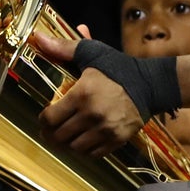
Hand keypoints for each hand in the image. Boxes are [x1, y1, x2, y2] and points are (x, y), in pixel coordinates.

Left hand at [32, 32, 144, 156]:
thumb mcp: (91, 53)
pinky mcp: (116, 140)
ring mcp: (105, 130)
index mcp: (82, 94)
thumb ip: (63, 47)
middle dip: (51, 134)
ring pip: (74, 148)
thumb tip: (38, 37)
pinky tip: (84, 139)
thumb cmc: (118, 68)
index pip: (50, 118)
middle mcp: (92, 115)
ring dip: (67, 143)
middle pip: (59, 136)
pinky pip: (92, 153)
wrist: (150, 84)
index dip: (43, 120)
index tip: (45, 117)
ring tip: (67, 135)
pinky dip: (84, 149)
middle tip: (51, 130)